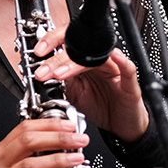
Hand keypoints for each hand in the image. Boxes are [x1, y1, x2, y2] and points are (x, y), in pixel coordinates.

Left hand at [32, 29, 149, 144]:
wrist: (121, 126)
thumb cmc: (100, 107)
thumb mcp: (72, 95)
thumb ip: (59, 82)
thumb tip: (39, 74)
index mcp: (83, 61)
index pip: (68, 41)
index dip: (52, 41)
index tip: (38, 52)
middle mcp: (98, 61)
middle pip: (79, 49)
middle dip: (57, 59)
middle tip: (43, 71)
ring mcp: (114, 70)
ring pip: (97, 57)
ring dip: (76, 63)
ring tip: (61, 73)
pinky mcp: (129, 83)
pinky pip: (128, 69)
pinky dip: (121, 61)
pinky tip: (113, 56)